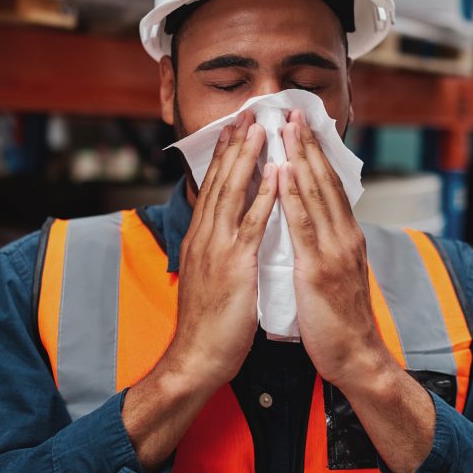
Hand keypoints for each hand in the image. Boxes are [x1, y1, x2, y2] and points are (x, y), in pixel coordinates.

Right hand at [167, 110, 278, 390]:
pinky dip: (264, 195)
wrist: (197, 358)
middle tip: (247, 114)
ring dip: (247, 158)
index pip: (213, 188)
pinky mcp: (234, 265)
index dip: (225, 157)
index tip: (235, 129)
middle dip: (234, 145)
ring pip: (232, 193)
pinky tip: (275, 173)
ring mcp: (217, 248)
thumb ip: (217, 251)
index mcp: (200, 239)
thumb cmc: (207, 324)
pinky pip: (251, 223)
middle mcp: (204, 236)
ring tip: (260, 129)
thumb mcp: (208, 277)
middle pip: (220, 181)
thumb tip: (228, 234)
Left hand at [278, 111, 435, 472]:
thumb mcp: (337, 276)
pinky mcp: (320, 268)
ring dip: (300, 156)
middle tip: (292, 111)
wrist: (357, 358)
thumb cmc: (340, 322)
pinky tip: (284, 171)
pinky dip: (293, 194)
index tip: (302, 127)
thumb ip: (326, 249)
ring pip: (316, 193)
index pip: (330, 187)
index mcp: (346, 238)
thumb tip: (313, 230)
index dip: (315, 155)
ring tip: (286, 127)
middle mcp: (344, 236)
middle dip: (307, 143)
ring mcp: (334, 250)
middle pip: (325, 180)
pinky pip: (303, 224)